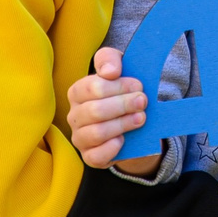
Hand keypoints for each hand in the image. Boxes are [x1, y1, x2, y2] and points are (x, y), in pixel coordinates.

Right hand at [66, 47, 155, 173]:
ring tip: (141, 118)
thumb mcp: (119, 67)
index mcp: (77, 92)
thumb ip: (110, 59)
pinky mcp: (90, 157)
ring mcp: (80, 138)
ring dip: (122, 124)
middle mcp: (74, 116)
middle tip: (143, 101)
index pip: (92, 87)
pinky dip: (111, 148)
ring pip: (96, 133)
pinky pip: (96, 156)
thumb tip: (110, 71)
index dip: (118, 86)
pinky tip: (124, 139)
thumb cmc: (122, 90)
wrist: (133, 119)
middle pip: (94, 110)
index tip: (139, 86)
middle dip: (123, 105)